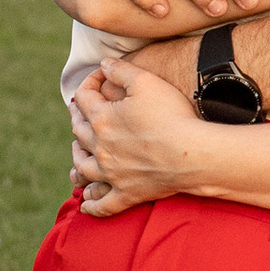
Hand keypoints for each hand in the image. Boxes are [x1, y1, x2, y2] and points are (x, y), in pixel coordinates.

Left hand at [70, 59, 210, 211]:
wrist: (192, 154)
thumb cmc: (171, 116)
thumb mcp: (146, 82)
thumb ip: (121, 70)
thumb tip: (103, 65)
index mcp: (102, 119)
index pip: (84, 97)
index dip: (90, 82)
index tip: (102, 77)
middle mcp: (100, 148)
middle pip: (78, 132)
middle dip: (78, 118)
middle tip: (82, 112)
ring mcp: (111, 174)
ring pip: (83, 169)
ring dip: (77, 159)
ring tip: (77, 154)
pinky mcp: (127, 194)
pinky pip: (102, 205)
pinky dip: (91, 205)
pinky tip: (85, 205)